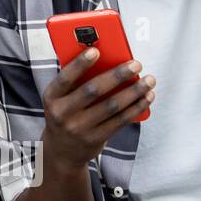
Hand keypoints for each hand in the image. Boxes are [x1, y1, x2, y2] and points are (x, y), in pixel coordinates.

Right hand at [39, 48, 156, 172]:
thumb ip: (77, 82)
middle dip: (118, 75)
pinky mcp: (95, 139)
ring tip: (149, 80)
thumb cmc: (65, 114)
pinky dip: (136, 108)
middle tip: (136, 64)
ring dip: (133, 91)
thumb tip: (108, 62)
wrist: (61, 150)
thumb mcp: (61, 98)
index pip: (65, 77)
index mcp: (51, 97)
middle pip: (93, 90)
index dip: (79, 64)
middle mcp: (62, 113)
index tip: (96, 50)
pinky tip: (146, 98)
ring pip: (111, 106)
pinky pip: (119, 121)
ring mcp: (79, 128)